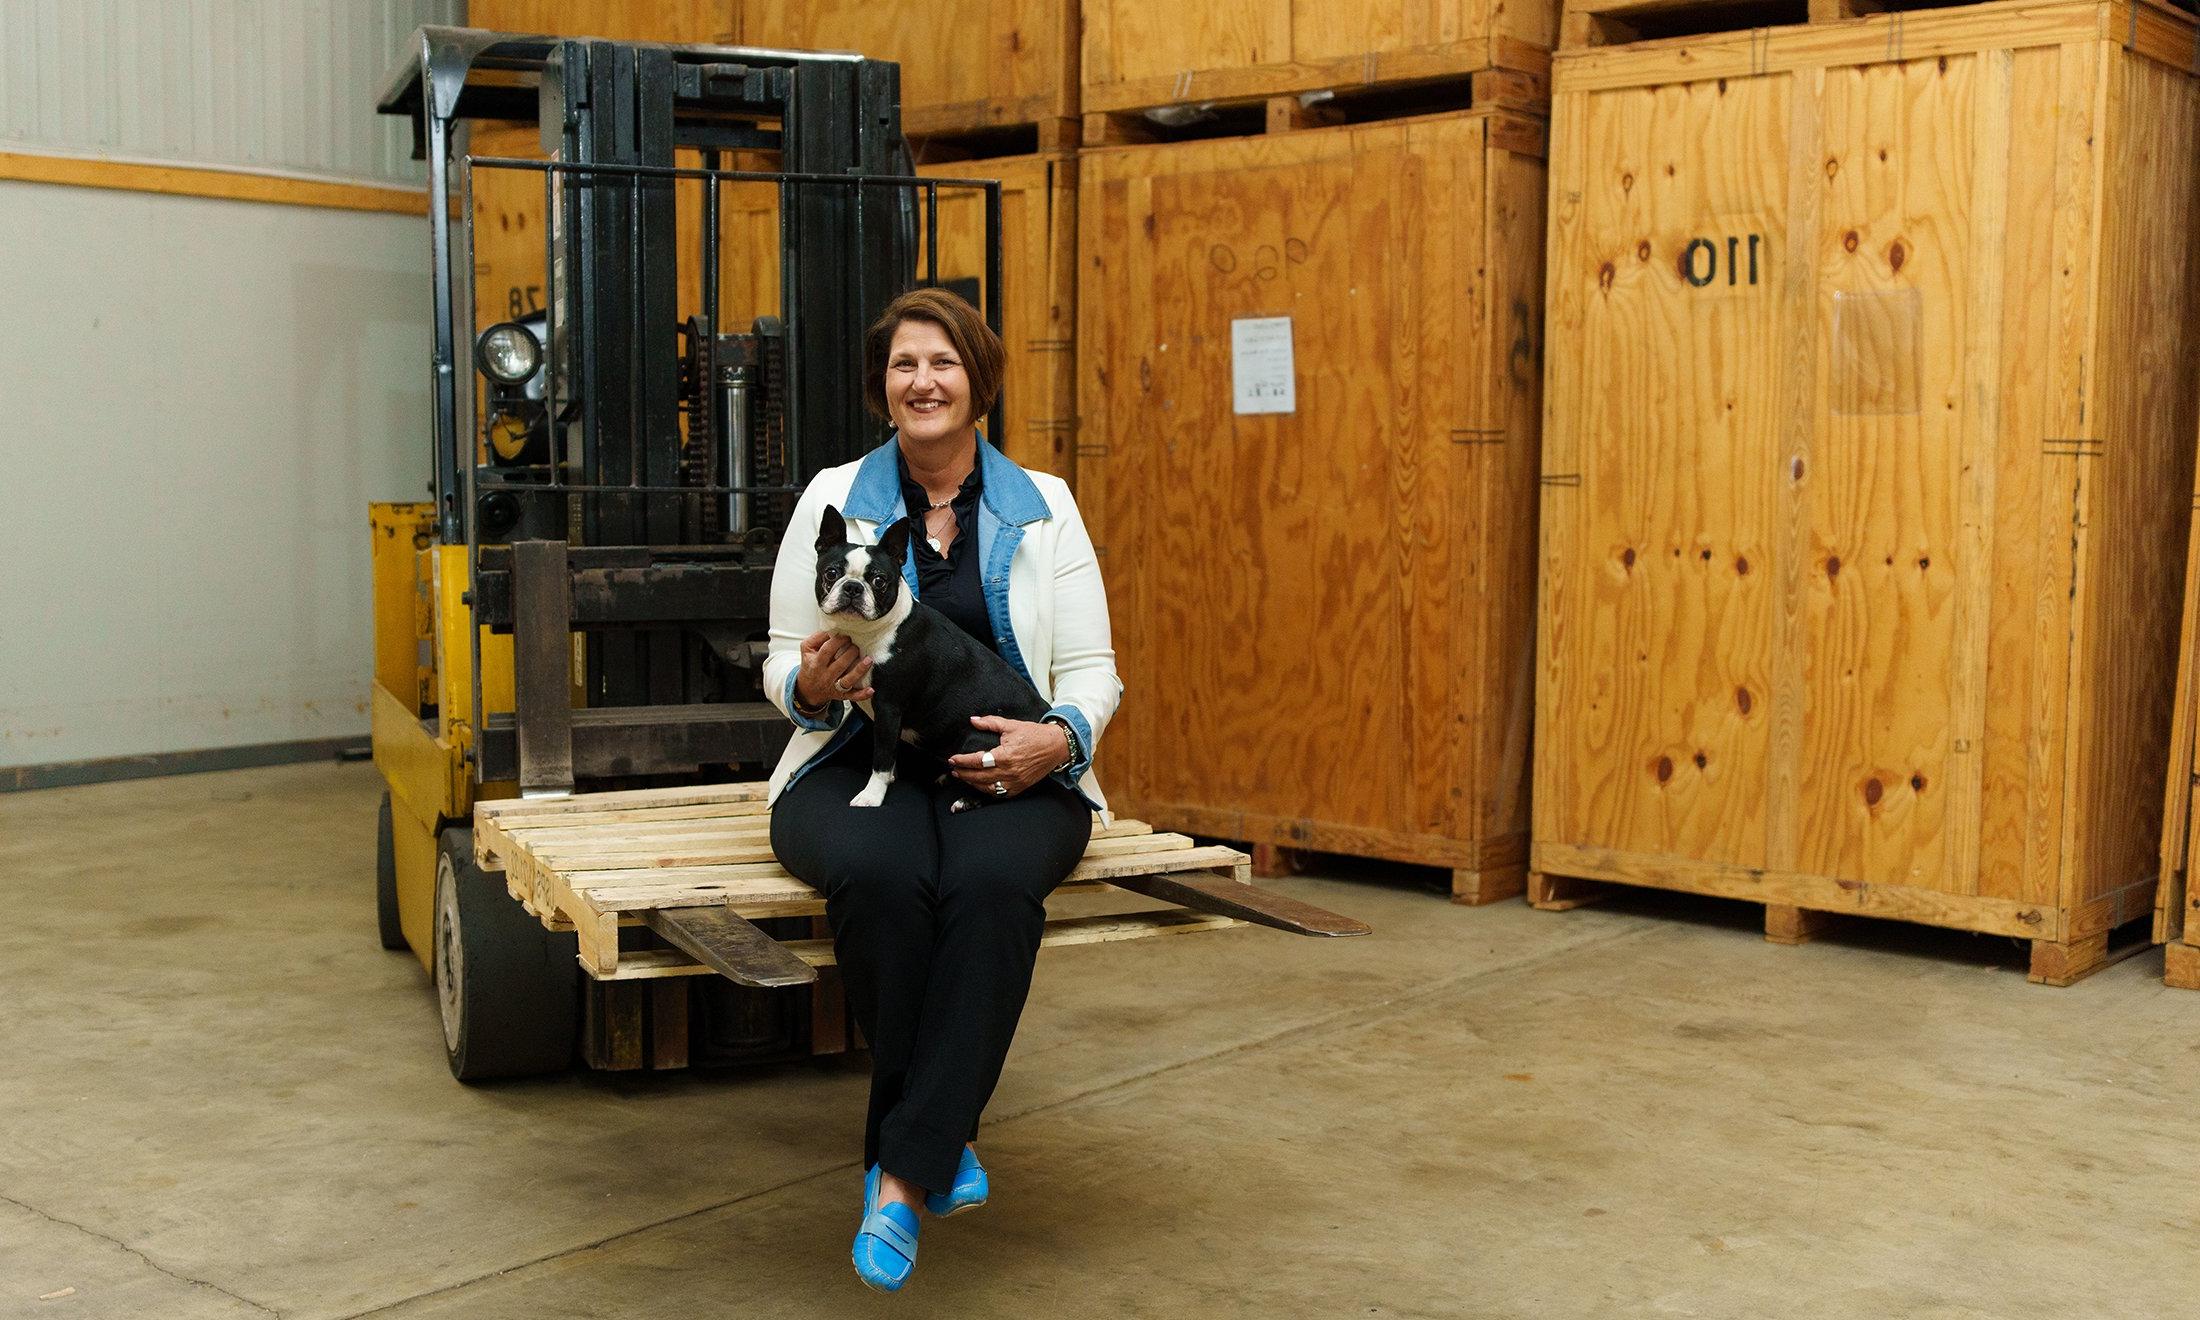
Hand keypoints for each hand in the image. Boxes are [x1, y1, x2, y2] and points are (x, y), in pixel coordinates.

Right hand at [795, 631, 873, 708]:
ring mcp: (834, 686)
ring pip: (848, 680)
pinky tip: (871, 690)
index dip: (838, 641)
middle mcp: (825, 676)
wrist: (808, 689)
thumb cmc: (810, 664)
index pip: (827, 651)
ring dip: (859, 670)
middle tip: (857, 645)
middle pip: (840, 664)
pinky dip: (862, 694)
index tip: (846, 635)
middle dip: (851, 652)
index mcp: (816, 663)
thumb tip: (833, 628)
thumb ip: (818, 637)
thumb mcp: (807, 649)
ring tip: (869, 660)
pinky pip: (852, 696)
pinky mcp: (842, 695)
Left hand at [947, 716, 1069, 799]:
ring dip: (973, 783)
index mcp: (1006, 756)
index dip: (963, 761)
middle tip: (954, 769)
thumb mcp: (1012, 725)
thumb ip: (990, 722)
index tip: (953, 759)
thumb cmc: (1035, 735)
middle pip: (979, 777)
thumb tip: (973, 720)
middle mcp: (1010, 771)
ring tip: (963, 777)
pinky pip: (1000, 794)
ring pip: (988, 788)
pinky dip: (988, 791)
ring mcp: (1015, 782)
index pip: (978, 761)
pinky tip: (980, 785)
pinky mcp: (1020, 787)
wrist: (1056, 746)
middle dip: (964, 773)